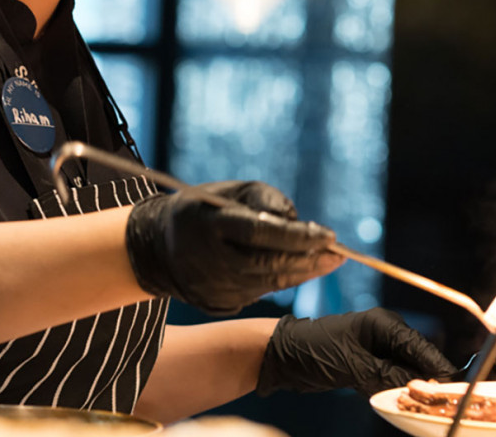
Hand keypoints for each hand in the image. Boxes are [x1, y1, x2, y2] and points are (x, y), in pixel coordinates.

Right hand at [125, 181, 340, 314]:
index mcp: (209, 225)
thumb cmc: (201, 211)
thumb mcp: (226, 192)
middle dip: (309, 260)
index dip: (297, 236)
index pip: (260, 233)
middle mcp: (211, 260)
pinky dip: (284, 280)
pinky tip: (302, 269)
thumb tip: (296, 221)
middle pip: (269, 264)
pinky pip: (261, 291)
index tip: (328, 235)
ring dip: (303, 273)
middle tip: (338, 254)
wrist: (157, 249)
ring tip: (330, 261)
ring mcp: (214, 287)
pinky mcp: (219, 303)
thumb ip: (263, 198)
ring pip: (269, 283)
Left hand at [256, 308, 455, 396]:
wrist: (283, 356)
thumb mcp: (354, 365)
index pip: (420, 347)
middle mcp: (384, 334)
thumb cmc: (314, 351)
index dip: (437, 368)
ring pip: (405, 372)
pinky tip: (398, 402)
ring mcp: (376, 350)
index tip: (452, 387)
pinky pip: (390, 379)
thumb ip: (388, 375)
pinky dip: (395, 391)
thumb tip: (419, 387)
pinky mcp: (367, 365)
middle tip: (438, 403)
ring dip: (409, 388)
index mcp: (384, 324)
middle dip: (426, 381)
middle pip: (417, 360)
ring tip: (420, 406)